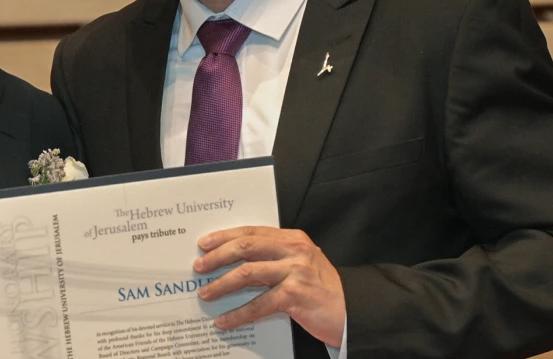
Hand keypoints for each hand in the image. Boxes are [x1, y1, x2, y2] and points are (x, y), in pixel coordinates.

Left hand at [194, 226, 344, 346]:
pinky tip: (224, 321)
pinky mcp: (295, 295)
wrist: (352, 311)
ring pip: (247, 273)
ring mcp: (295, 272)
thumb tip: (236, 262)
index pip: (252, 231)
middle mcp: (294, 250)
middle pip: (246, 247)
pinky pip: (258, 305)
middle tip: (199, 267)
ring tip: (205, 293)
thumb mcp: (302, 264)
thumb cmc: (322, 289)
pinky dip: (238, 314)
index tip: (204, 243)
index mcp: (293, 239)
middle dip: (218, 257)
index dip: (225, 236)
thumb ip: (276, 257)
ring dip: (221, 284)